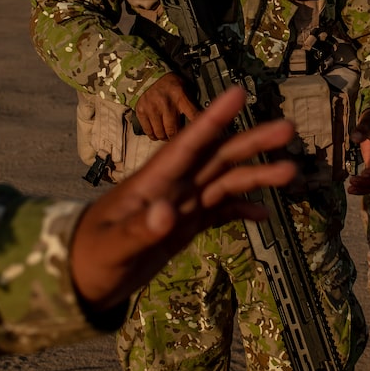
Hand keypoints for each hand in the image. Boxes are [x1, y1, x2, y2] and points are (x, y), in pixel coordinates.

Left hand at [70, 86, 296, 309]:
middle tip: (288, 128)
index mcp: (153, 182)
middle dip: (252, 142)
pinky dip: (241, 210)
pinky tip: (264, 215)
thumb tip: (167, 214)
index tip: (238, 92)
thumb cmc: (88, 258)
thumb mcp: (113, 247)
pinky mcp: (184, 226)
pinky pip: (219, 211)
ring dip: (256, 176)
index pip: (188, 144)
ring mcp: (181, 204)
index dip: (213, 118)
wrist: (78, 278)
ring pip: (225, 182)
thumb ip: (139, 231)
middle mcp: (172, 187)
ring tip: (291, 172)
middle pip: (217, 157)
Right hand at [134, 72, 199, 140]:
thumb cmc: (169, 83)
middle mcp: (166, 104)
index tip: (200, 134)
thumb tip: (200, 119)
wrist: (147, 75)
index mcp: (180, 97)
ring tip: (168, 136)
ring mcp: (152, 109)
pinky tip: (157, 134)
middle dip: (177, 137)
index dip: (199, 127)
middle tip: (179, 137)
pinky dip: (154, 136)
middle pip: (174, 130)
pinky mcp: (141, 112)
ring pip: (161, 133)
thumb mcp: (184, 87)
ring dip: (166, 137)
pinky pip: (149, 131)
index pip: (193, 115)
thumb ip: (190, 102)